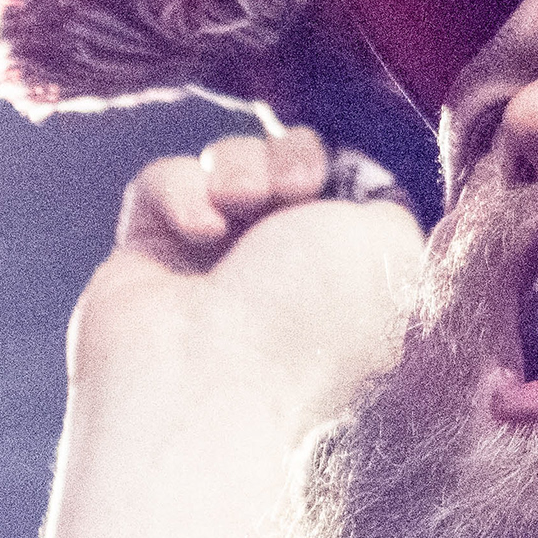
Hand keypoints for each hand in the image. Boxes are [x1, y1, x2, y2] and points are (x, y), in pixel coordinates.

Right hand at [71, 127, 422, 428]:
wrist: (209, 380)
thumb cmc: (310, 321)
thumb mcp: (391, 249)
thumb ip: (389, 206)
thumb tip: (362, 188)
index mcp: (344, 283)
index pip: (346, 193)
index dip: (344, 167)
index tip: (343, 180)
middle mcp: (280, 275)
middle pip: (287, 163)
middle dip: (292, 157)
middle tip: (295, 189)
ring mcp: (212, 267)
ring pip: (226, 163)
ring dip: (239, 165)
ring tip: (239, 202)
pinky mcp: (146, 258)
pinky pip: (161, 183)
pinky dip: (180, 191)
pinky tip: (197, 229)